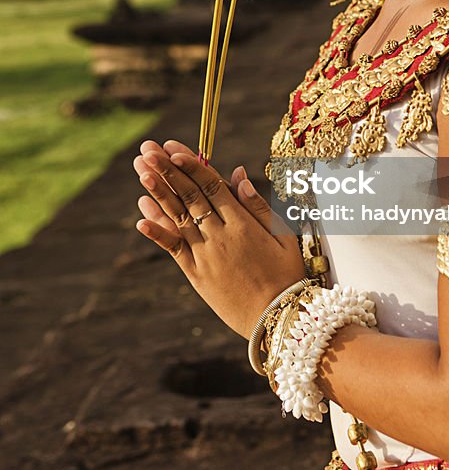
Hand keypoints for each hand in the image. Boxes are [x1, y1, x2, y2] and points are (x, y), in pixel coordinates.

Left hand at [132, 139, 305, 338]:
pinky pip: (173, 249)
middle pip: (189, 196)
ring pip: (177, 217)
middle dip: (167, 171)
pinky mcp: (196, 275)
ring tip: (141, 171)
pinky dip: (157, 233)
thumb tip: (238, 174)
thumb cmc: (288, 275)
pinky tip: (140, 217)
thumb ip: (258, 205)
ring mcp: (205, 256)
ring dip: (158, 193)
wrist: (278, 321)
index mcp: (243, 224)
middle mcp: (220, 236)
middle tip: (148, 150)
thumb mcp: (283, 236)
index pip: (212, 186)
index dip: (192, 165)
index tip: (174, 148)